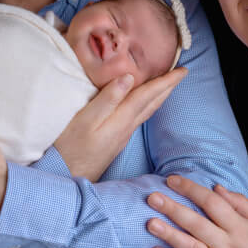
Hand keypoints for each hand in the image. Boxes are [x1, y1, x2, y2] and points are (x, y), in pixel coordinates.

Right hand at [54, 68, 186, 180]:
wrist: (63, 176)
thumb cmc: (69, 147)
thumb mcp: (85, 119)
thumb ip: (107, 98)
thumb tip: (129, 77)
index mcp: (122, 119)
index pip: (148, 95)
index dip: (166, 81)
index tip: (183, 70)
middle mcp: (126, 128)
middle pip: (153, 104)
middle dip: (168, 88)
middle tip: (182, 74)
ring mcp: (121, 137)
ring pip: (147, 112)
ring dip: (159, 97)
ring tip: (167, 86)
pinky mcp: (114, 142)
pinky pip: (137, 118)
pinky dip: (146, 106)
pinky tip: (143, 105)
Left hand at [146, 175, 247, 247]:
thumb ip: (240, 203)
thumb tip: (215, 187)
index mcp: (241, 228)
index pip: (213, 203)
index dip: (191, 190)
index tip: (172, 180)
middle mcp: (228, 246)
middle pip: (197, 223)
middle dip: (173, 209)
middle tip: (152, 198)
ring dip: (169, 235)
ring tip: (150, 223)